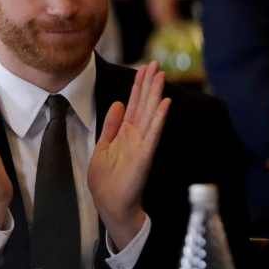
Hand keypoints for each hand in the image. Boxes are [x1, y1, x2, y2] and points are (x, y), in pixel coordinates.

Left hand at [88, 63, 170, 247]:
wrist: (111, 205)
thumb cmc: (108, 181)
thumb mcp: (103, 146)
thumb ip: (111, 126)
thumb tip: (117, 103)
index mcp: (125, 133)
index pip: (134, 104)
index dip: (138, 86)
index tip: (144, 67)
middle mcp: (136, 136)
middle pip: (143, 104)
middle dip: (148, 84)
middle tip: (155, 63)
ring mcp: (141, 145)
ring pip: (149, 114)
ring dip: (155, 94)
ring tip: (161, 75)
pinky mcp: (143, 156)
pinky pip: (152, 134)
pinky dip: (158, 118)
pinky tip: (164, 103)